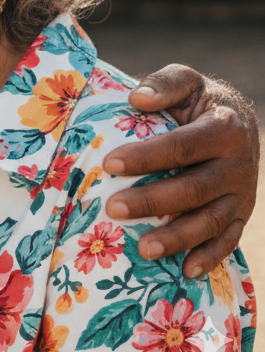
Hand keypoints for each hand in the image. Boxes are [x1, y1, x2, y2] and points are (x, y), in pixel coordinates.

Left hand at [102, 64, 259, 277]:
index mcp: (225, 128)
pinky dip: (209, 258)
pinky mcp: (241, 215)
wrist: (240, 122)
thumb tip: (137, 99)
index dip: (146, 157)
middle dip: (151, 201)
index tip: (109, 163)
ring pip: (210, 221)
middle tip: (113, 208)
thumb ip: (164, 84)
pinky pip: (228, 241)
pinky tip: (185, 271)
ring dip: (176, 238)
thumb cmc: (199, 101)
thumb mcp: (186, 81)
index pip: (181, 147)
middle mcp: (238, 165)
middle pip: (192, 188)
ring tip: (142, 249)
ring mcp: (242, 194)